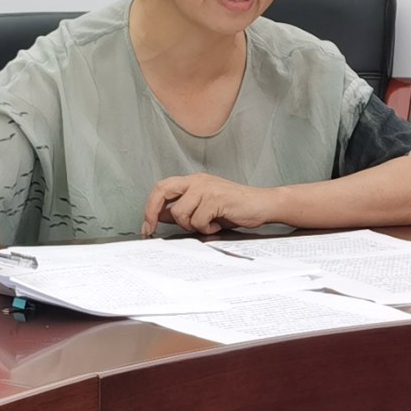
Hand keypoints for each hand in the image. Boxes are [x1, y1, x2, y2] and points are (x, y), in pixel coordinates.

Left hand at [144, 175, 281, 235]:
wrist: (263, 204)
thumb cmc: (236, 208)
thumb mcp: (205, 209)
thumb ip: (184, 209)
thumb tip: (161, 216)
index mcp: (193, 181)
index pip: (162, 188)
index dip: (150, 207)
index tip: (147, 225)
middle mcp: (198, 181)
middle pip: (162, 190)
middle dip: (152, 212)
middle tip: (151, 229)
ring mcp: (207, 188)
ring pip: (180, 213)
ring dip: (191, 226)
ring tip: (207, 225)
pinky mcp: (216, 198)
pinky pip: (198, 220)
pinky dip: (206, 229)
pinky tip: (217, 225)